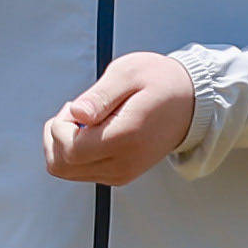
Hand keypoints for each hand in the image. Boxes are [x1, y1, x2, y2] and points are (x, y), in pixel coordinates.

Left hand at [42, 50, 198, 185]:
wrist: (191, 102)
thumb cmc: (161, 82)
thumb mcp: (129, 72)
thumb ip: (99, 95)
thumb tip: (77, 114)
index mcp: (126, 137)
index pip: (70, 150)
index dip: (60, 126)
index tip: (75, 105)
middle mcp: (124, 163)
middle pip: (62, 166)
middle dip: (56, 136)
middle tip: (77, 112)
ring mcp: (122, 173)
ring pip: (67, 171)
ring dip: (65, 143)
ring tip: (86, 119)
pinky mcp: (120, 175)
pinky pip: (81, 171)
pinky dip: (76, 151)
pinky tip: (93, 130)